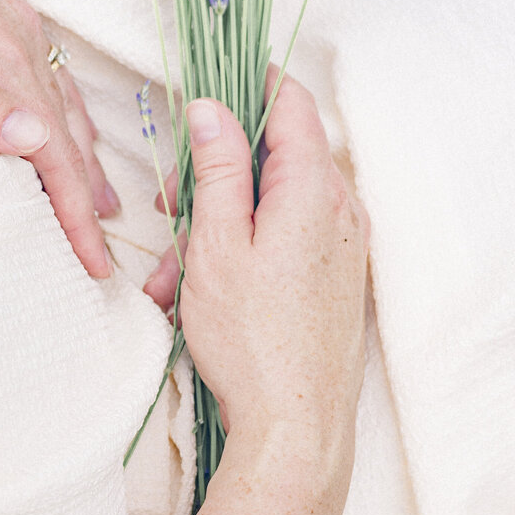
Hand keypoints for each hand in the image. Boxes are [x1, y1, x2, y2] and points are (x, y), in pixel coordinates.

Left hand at [0, 0, 118, 278]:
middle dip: (86, 189)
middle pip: (63, 121)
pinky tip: (58, 125)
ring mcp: (0, 5)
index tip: (91, 257)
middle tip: (99, 251)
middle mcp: (8, 20)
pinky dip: (57, 105)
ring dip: (79, 149)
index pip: (51, 141)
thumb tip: (32, 136)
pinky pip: (39, 61)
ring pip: (57, 91)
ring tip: (98, 201)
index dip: (73, 205)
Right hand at [144, 68, 368, 462]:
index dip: (245, 87)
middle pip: (275, 154)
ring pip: (272, 203)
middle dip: (214, 174)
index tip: (203, 99)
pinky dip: (242, 251)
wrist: (297, 427)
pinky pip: (286, 239)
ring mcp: (345, 244)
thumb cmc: (252, 340)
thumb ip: (216, 168)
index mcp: (315, 188)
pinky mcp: (336, 276)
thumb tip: (212, 106)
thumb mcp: (216, 244)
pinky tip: (199, 293)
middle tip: (170, 209)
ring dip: (218, 225)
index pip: (290, 101)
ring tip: (172, 277)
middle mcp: (342, 208)